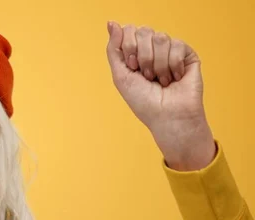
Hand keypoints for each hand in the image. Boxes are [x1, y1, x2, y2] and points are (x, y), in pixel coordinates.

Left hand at [106, 21, 215, 170]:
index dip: (129, 48)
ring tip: (161, 80)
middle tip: (147, 76)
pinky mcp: (187, 54)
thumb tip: (111, 23)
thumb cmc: (143, 101)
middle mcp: (152, 49)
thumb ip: (114, 49)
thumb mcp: (120, 75)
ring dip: (157, 64)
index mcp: (135, 52)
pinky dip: (172, 65)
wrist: (167, 117)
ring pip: (161, 37)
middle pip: (144, 31)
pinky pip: (177, 45)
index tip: (132, 67)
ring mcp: (170, 50)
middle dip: (142, 57)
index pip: (128, 30)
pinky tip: (174, 78)